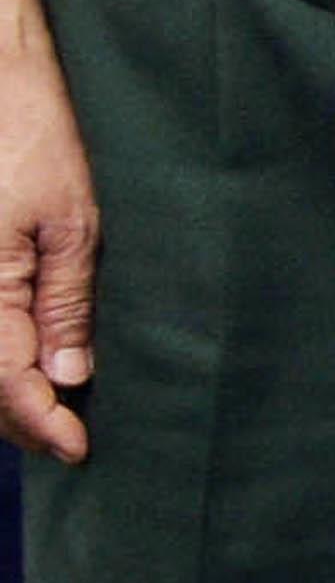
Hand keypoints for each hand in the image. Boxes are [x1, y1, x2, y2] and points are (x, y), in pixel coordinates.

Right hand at [0, 41, 92, 465]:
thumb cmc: (31, 133)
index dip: (41, 422)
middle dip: (17, 417)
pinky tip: (22, 361)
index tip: (78, 449)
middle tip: (67, 439)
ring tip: (48, 410)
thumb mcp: (71, 218)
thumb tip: (70, 375)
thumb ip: (65, 301)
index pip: (4, 384)